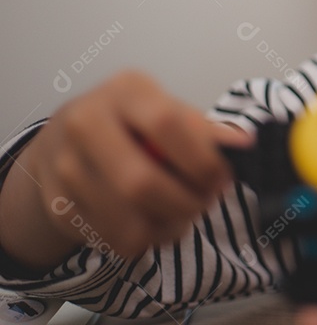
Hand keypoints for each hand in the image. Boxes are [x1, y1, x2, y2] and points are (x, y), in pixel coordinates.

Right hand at [1, 70, 251, 266]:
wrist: (59, 143)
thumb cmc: (127, 123)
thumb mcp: (163, 108)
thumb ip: (202, 128)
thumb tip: (243, 145)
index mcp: (124, 91)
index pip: (166, 123)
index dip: (201, 159)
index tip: (222, 177)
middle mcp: (85, 124)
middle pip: (140, 182)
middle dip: (186, 202)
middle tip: (207, 201)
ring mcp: (65, 168)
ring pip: (128, 221)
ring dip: (171, 224)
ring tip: (185, 210)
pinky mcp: (59, 207)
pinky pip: (116, 239)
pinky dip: (149, 239)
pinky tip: (156, 221)